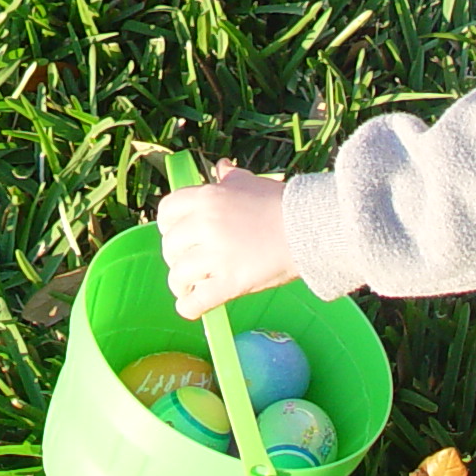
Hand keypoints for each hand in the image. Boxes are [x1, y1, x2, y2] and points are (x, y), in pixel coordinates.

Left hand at [156, 159, 296, 319]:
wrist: (309, 227)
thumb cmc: (280, 204)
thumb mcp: (250, 183)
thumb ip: (229, 177)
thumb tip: (221, 167)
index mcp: (206, 197)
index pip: (166, 212)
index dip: (169, 227)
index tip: (178, 236)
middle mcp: (204, 224)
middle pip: (170, 246)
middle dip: (176, 258)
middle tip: (189, 264)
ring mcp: (216, 255)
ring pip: (178, 276)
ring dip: (181, 285)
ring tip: (190, 287)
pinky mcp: (229, 283)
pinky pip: (195, 301)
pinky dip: (189, 307)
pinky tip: (192, 307)